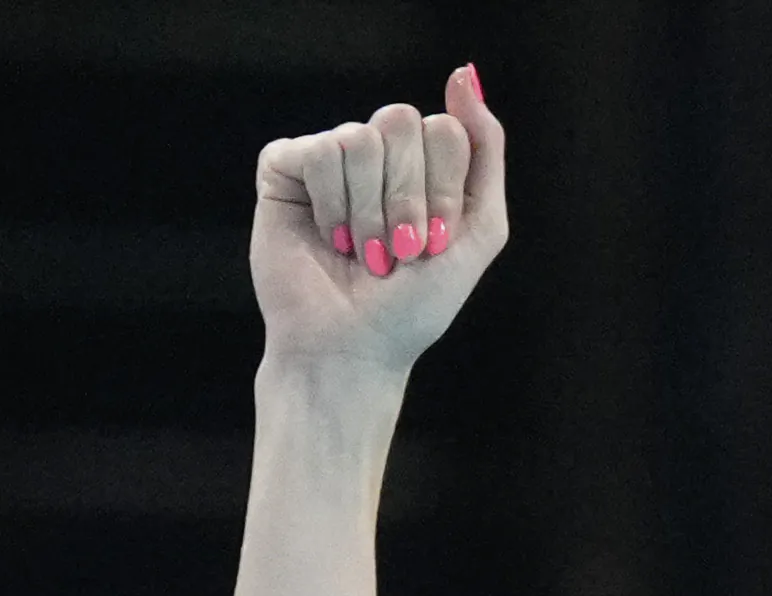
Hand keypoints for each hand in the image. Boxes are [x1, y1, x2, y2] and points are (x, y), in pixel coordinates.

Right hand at [250, 66, 507, 375]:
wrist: (354, 346)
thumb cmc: (415, 303)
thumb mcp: (481, 231)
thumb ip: (485, 152)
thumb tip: (464, 73)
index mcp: (424, 163)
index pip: (446, 130)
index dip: (446, 191)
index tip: (437, 243)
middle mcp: (378, 152)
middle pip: (402, 120)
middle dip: (409, 198)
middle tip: (400, 250)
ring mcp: (330, 156)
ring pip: (361, 138)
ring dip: (370, 211)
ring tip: (364, 251)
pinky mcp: (285, 165)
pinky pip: (319, 150)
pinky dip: (333, 204)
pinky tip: (330, 237)